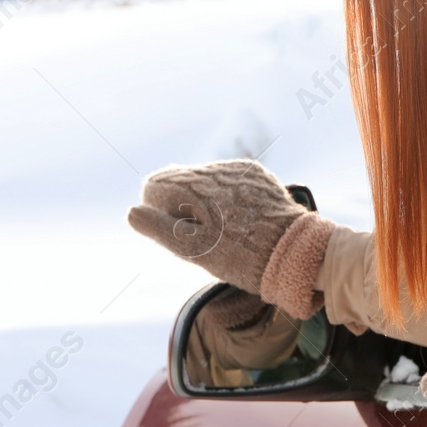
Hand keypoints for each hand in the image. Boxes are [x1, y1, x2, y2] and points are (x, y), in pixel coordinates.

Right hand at [128, 159, 333, 317]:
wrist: (294, 251)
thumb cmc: (239, 257)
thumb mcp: (193, 250)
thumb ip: (159, 228)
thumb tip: (132, 212)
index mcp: (195, 185)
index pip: (155, 185)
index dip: (158, 211)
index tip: (174, 233)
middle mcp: (215, 169)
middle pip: (180, 181)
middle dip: (181, 206)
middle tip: (201, 237)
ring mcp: (238, 169)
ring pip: (205, 181)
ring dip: (203, 201)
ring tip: (223, 230)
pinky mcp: (257, 174)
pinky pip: (229, 181)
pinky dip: (225, 197)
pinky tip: (238, 219)